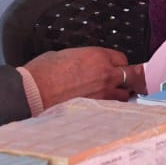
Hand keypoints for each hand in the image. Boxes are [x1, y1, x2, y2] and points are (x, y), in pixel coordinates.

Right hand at [23, 46, 137, 107]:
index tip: (114, 67)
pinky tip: (103, 109)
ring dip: (120, 95)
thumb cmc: (41, 73)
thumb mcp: (62, 55)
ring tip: (111, 97)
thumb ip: (79, 58)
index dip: (117, 64)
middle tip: (128, 81)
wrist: (32, 93)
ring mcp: (104, 94)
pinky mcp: (97, 109)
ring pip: (124, 95)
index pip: (121, 59)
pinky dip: (110, 108)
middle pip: (133, 75)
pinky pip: (112, 108)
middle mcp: (106, 74)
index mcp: (98, 56)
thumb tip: (80, 63)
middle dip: (130, 78)